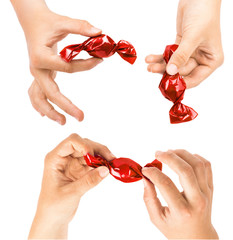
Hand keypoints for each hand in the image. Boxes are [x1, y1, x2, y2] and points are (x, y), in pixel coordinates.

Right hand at [11, 0, 102, 124]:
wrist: (32, 23)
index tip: (99, 60)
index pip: (67, 67)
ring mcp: (36, 74)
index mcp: (41, 57)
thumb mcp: (63, 22)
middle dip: (66, 107)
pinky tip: (45, 114)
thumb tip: (99, 32)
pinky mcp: (39, 76)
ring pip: (38, 98)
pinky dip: (40, 105)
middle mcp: (36, 69)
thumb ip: (80, 27)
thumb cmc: (47, 23)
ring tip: (63, 122)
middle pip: (50, 93)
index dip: (85, 66)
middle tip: (81, 117)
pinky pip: (36, 94)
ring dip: (50, 111)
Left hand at [29, 134, 114, 238]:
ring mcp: (73, 163)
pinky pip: (94, 162)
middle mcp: (64, 157)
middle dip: (97, 150)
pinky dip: (102, 164)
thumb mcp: (71, 193)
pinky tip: (108, 168)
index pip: (71, 142)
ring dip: (102, 156)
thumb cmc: (54, 206)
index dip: (84, 144)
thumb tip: (106, 169)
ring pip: (91, 152)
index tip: (94, 155)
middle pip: (84, 145)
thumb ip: (88, 181)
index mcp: (55, 159)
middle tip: (110, 159)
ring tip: (112, 163)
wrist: (53, 218)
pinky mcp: (80, 170)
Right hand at [142, 150, 217, 238]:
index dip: (152, 173)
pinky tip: (183, 157)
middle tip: (157, 153)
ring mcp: (206, 193)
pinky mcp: (210, 188)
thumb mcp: (157, 218)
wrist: (198, 237)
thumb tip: (145, 177)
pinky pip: (206, 166)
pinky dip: (194, 157)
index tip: (145, 169)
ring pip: (197, 164)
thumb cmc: (175, 228)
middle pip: (185, 170)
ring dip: (181, 154)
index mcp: (182, 211)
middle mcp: (197, 200)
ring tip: (169, 152)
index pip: (165, 184)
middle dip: (168, 157)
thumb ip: (149, 198)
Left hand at [146, 0, 223, 87]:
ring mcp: (190, 54)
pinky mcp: (180, 47)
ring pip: (173, 65)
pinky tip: (150, 58)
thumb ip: (181, 56)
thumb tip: (171, 71)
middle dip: (167, 71)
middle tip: (152, 69)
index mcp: (211, 61)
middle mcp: (201, 59)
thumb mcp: (193, 37)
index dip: (181, 83)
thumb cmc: (204, 14)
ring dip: (160, 65)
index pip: (195, 79)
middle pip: (181, 72)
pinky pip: (169, 56)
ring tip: (149, 65)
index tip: (168, 84)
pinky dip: (160, 57)